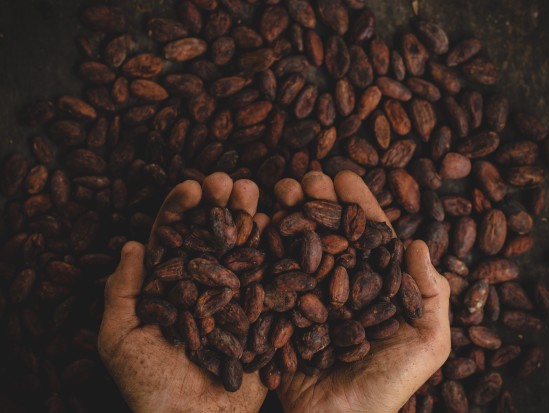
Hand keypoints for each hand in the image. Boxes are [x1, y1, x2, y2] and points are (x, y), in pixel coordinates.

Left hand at [98, 173, 267, 412]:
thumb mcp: (119, 339)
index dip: (180, 210)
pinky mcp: (259, 311)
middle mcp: (203, 284)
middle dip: (218, 205)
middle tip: (228, 181)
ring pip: (240, 248)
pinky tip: (277, 224)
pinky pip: (267, 275)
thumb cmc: (149, 386)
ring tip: (252, 191)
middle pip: (210, 235)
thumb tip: (132, 244)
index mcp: (169, 285)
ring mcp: (233, 296)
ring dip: (246, 217)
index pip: (173, 238)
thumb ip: (122, 291)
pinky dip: (272, 249)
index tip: (192, 187)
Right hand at [274, 170, 450, 412]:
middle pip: (328, 233)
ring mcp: (306, 296)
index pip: (366, 235)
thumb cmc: (388, 386)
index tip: (343, 176)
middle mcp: (338, 285)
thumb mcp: (426, 343)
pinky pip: (268, 275)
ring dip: (287, 215)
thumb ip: (431, 295)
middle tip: (305, 179)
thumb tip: (420, 243)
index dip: (356, 204)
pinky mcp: (279, 312)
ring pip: (296, 246)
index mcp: (373, 286)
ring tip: (278, 192)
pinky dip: (260, 247)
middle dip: (316, 202)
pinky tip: (254, 222)